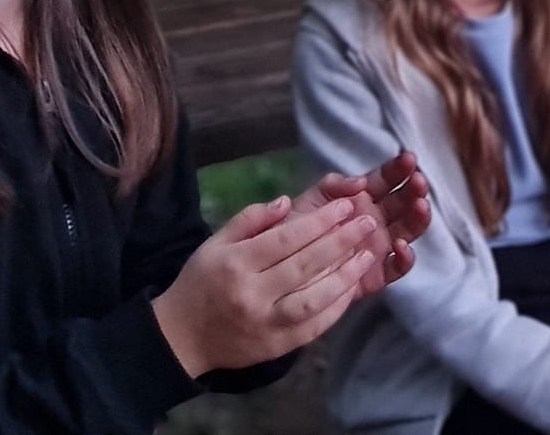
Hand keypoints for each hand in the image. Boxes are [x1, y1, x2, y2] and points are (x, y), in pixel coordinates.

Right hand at [151, 195, 378, 376]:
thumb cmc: (200, 282)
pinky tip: (352, 289)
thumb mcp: (214, 243)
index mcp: (236, 264)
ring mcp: (266, 323)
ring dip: (345, 276)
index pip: (285, 239)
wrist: (182, 337)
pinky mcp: (277, 347)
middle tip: (367, 223)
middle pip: (305, 265)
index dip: (319, 221)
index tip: (345, 207)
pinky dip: (336, 308)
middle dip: (341, 242)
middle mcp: (252, 294)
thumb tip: (286, 202)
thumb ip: (249, 220)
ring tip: (368, 255)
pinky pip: (314, 327)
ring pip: (314, 299)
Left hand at [294, 150, 432, 294]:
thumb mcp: (309, 201)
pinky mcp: (376, 275)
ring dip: (418, 217)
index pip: (385, 181)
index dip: (398, 169)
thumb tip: (360, 181)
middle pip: (403, 203)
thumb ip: (332, 186)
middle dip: (414, 190)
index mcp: (360, 200)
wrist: (279, 269)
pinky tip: (401, 245)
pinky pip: (398, 267)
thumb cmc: (292, 231)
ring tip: (420, 206)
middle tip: (419, 181)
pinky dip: (405, 257)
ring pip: (408, 230)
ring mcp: (378, 248)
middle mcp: (374, 222)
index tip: (409, 159)